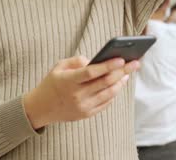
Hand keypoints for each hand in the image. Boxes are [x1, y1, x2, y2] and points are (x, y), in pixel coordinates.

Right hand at [23, 56, 139, 128]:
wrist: (41, 108)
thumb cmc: (52, 83)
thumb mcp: (59, 67)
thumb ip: (76, 60)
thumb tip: (94, 61)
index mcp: (68, 81)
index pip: (92, 72)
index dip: (108, 66)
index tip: (121, 59)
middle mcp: (77, 95)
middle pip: (104, 83)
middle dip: (122, 72)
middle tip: (134, 63)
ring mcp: (82, 106)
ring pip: (108, 94)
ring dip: (121, 83)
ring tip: (127, 73)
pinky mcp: (86, 114)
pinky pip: (105, 103)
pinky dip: (114, 93)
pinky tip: (119, 84)